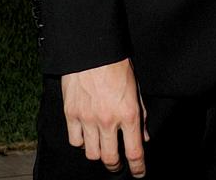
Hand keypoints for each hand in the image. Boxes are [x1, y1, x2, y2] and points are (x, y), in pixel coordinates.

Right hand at [61, 59, 147, 175]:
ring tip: (102, 146)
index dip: (138, 168)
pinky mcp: (72, 114)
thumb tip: (143, 136)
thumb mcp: (135, 87)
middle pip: (110, 158)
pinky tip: (86, 134)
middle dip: (116, 166)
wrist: (92, 50)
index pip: (134, 151)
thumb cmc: (116, 64)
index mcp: (128, 113)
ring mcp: (88, 119)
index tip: (139, 173)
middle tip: (118, 164)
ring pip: (91, 154)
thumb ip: (141, 114)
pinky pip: (75, 140)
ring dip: (98, 154)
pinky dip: (81, 141)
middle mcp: (108, 120)